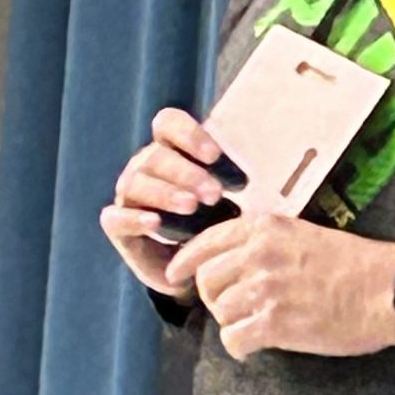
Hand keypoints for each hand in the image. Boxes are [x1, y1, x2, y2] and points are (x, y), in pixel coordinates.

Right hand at [100, 107, 228, 296]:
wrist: (200, 270)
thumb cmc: (219, 224)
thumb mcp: (235, 199)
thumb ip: (241, 178)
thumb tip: (279, 161)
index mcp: (171, 151)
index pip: (168, 124)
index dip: (188, 134)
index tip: (214, 156)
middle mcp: (146, 167)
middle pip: (156, 156)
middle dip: (187, 172)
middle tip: (215, 194)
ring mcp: (129, 196)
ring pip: (136, 182)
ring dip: (165, 193)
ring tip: (191, 207)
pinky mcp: (118, 226)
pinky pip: (116, 217)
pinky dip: (134, 218)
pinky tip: (155, 222)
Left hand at [163, 214, 394, 360]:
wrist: (391, 291)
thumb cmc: (358, 265)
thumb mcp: (306, 235)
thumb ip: (269, 243)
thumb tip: (238, 262)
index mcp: (266, 230)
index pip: (206, 243)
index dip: (185, 262)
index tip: (176, 274)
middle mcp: (260, 256)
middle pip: (207, 280)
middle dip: (215, 298)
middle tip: (235, 309)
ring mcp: (266, 290)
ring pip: (221, 312)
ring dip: (233, 323)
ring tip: (256, 327)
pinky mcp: (276, 323)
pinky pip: (235, 339)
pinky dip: (240, 347)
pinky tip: (255, 347)